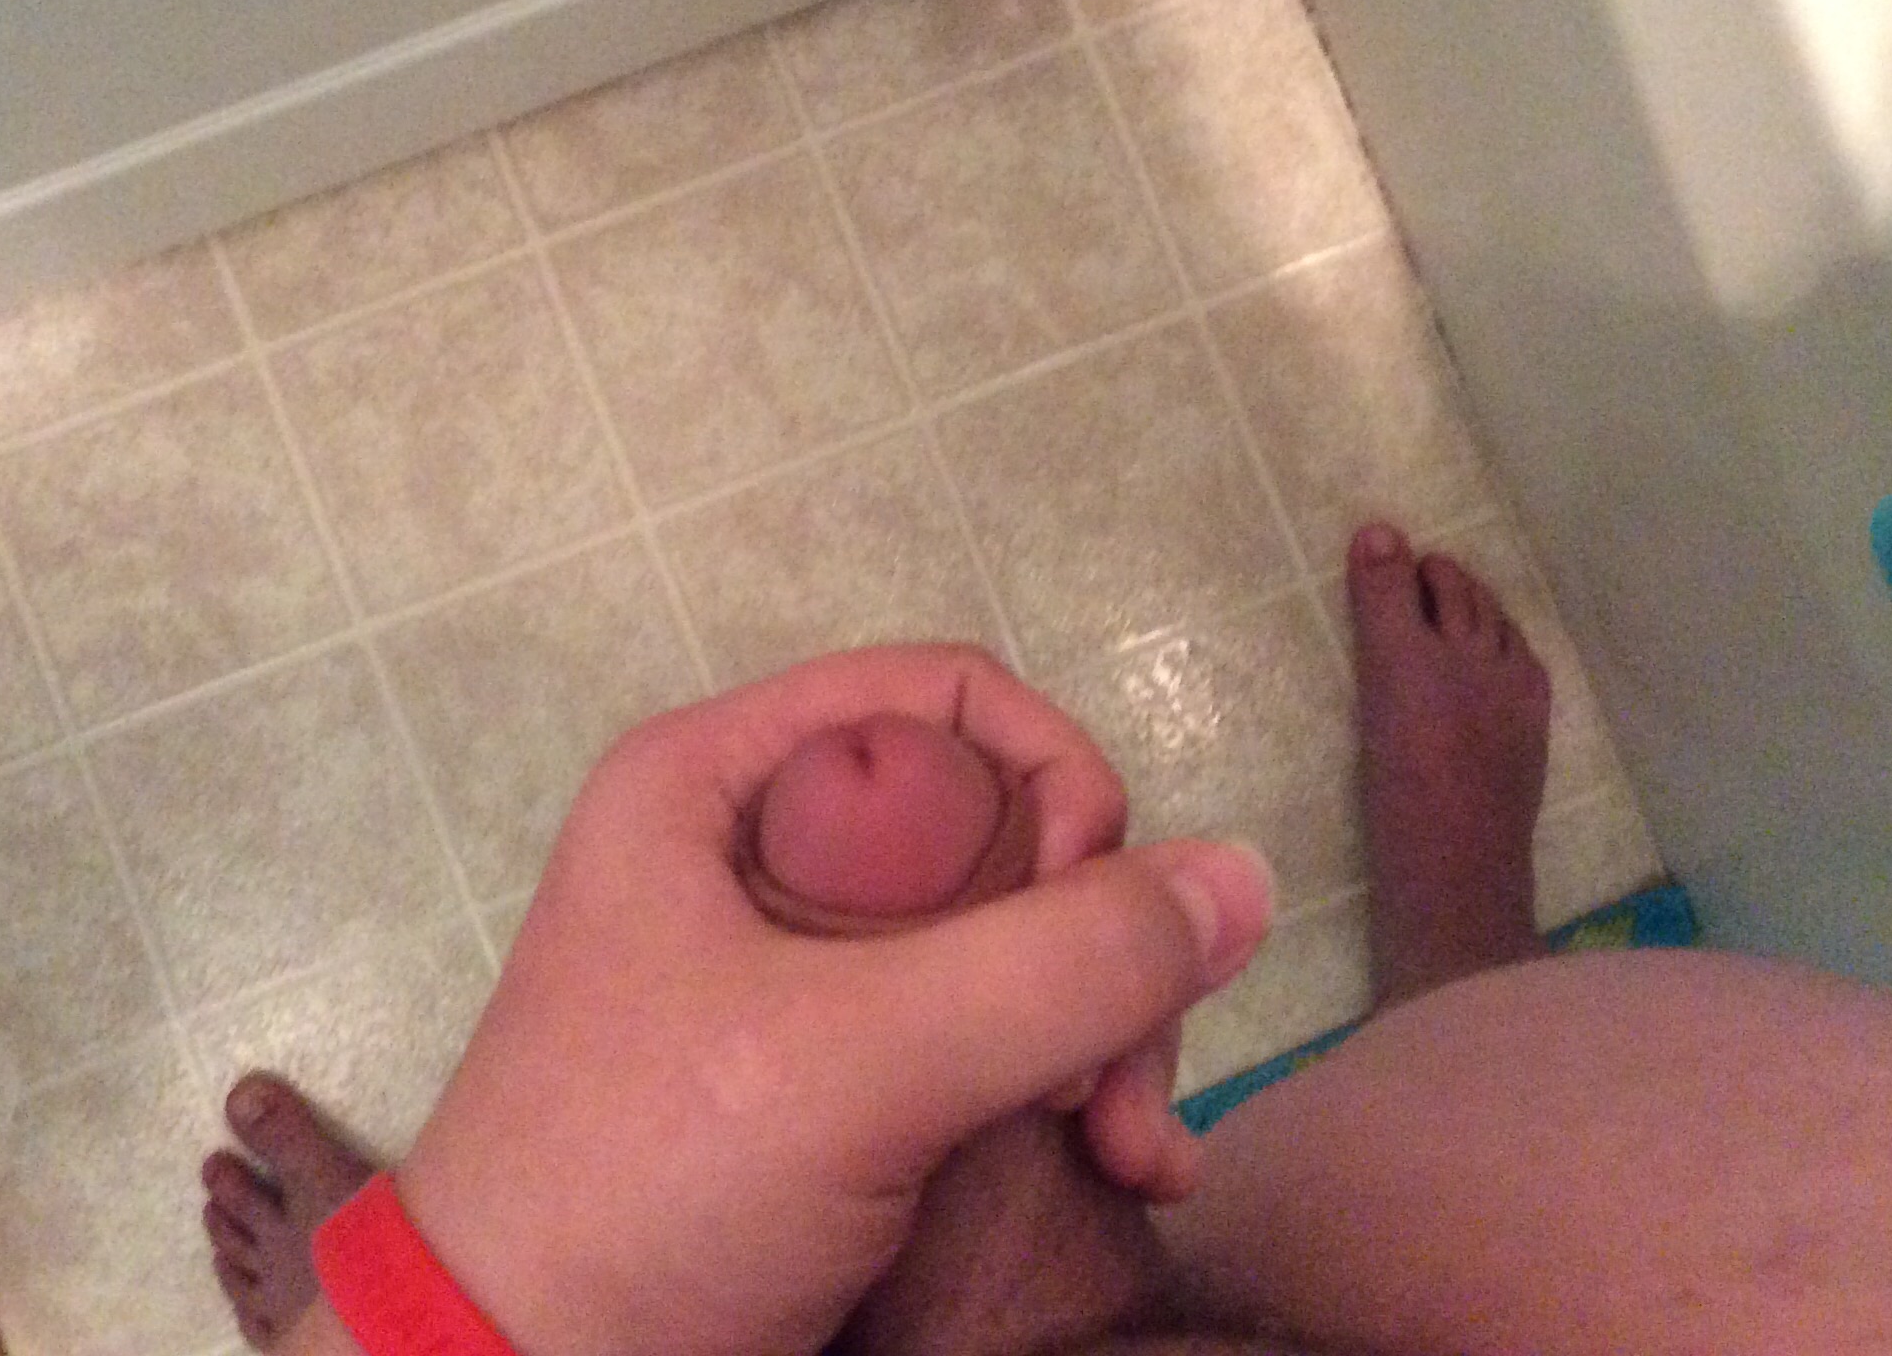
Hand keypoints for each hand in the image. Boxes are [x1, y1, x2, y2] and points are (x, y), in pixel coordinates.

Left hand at [391, 645, 1274, 1355]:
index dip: (1048, 785)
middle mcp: (764, 856)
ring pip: (1014, 945)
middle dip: (1095, 944)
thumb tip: (1245, 878)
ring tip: (1130, 1157)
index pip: (946, 700)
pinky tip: (1121, 1174)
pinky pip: (987, 1040)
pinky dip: (1065, 1097)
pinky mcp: (833, 1085)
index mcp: (720, 784)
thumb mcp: (858, 1063)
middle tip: (1119, 1082)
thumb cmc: (646, 1191)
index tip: (1086, 919)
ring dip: (1103, 1038)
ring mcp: (802, 978)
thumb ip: (1057, 968)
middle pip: (1002, 828)